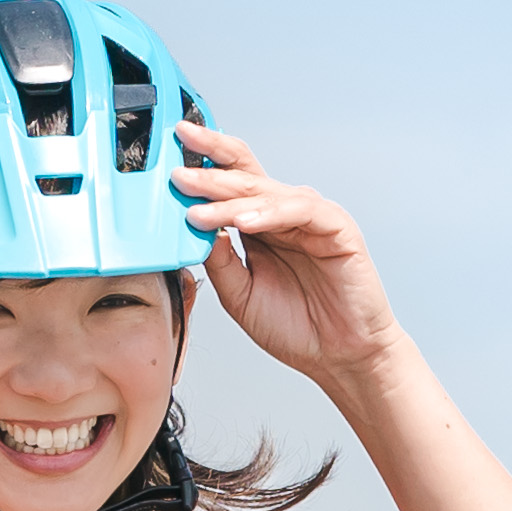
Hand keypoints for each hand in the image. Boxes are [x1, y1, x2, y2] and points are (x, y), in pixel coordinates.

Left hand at [175, 123, 402, 387]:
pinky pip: (301, 211)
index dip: (203, 164)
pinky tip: (245, 223)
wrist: (339, 356)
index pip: (230, 182)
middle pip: (244, 177)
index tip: (172, 154)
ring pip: (266, 194)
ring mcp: (311, 218)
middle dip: (208, 172)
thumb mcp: (240, 295)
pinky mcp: (337, 228)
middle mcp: (284, 214)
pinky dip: (271, 214)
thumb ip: (219, 260)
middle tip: (177, 173)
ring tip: (198, 209)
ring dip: (230, 200)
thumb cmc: (296, 327)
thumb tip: (193, 226)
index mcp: (261, 225)